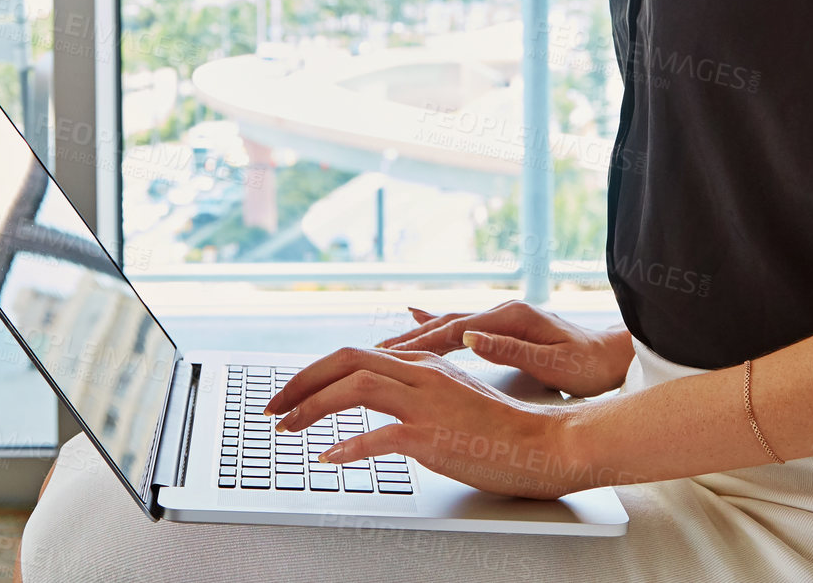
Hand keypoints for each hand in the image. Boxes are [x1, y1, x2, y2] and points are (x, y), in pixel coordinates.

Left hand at [261, 345, 586, 498]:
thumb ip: (413, 389)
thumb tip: (374, 396)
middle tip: (272, 406)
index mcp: (422, 363)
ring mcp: (426, 403)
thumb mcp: (450, 395)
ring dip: (312, 407)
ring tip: (287, 428)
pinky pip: (380, 437)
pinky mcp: (433, 436)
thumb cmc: (497, 428)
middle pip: (346, 361)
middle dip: (300, 382)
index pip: (354, 354)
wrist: (540, 443)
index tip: (288, 392)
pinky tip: (330, 457)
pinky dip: (349, 447)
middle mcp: (420, 374)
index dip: (314, 371)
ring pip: (355, 388)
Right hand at [376, 301, 633, 397]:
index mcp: (510, 318)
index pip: (455, 330)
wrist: (612, 354)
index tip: (389, 353)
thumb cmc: (587, 363)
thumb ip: (510, 350)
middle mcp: (501, 311)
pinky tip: (419, 321)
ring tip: (383, 343)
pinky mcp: (503, 327)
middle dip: (408, 337)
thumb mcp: (553, 363)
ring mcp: (501, 317)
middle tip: (372, 350)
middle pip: (445, 324)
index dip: (420, 342)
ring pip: (449, 324)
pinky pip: (461, 326)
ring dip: (417, 334)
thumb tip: (472, 338)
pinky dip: (436, 327)